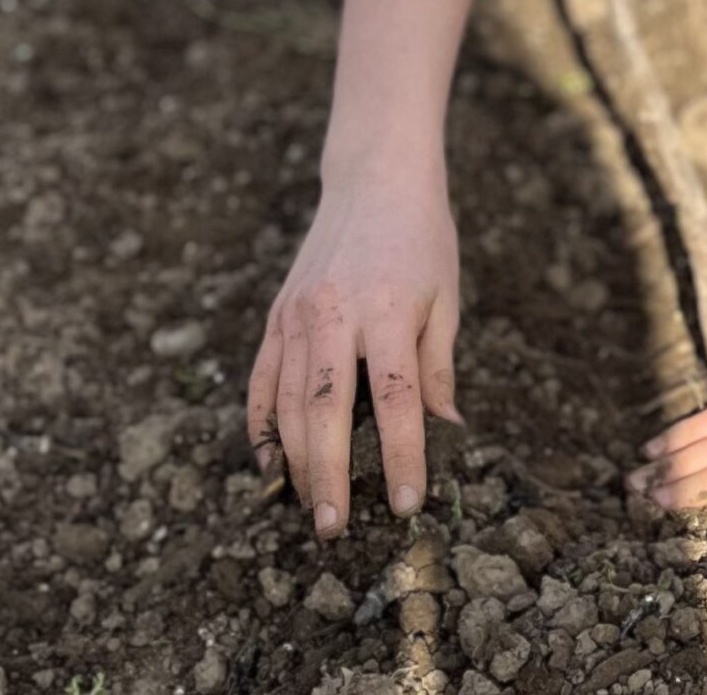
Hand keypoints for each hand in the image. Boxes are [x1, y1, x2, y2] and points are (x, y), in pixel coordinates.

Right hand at [247, 166, 462, 537]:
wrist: (375, 179)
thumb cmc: (422, 239)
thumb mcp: (446, 297)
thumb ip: (438, 367)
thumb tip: (446, 430)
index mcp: (389, 310)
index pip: (396, 399)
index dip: (402, 455)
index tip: (406, 502)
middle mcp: (335, 314)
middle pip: (325, 412)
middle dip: (328, 476)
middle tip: (334, 528)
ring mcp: (297, 315)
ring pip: (285, 404)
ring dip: (294, 462)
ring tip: (309, 507)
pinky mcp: (275, 316)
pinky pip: (259, 383)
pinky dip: (260, 427)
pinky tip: (271, 464)